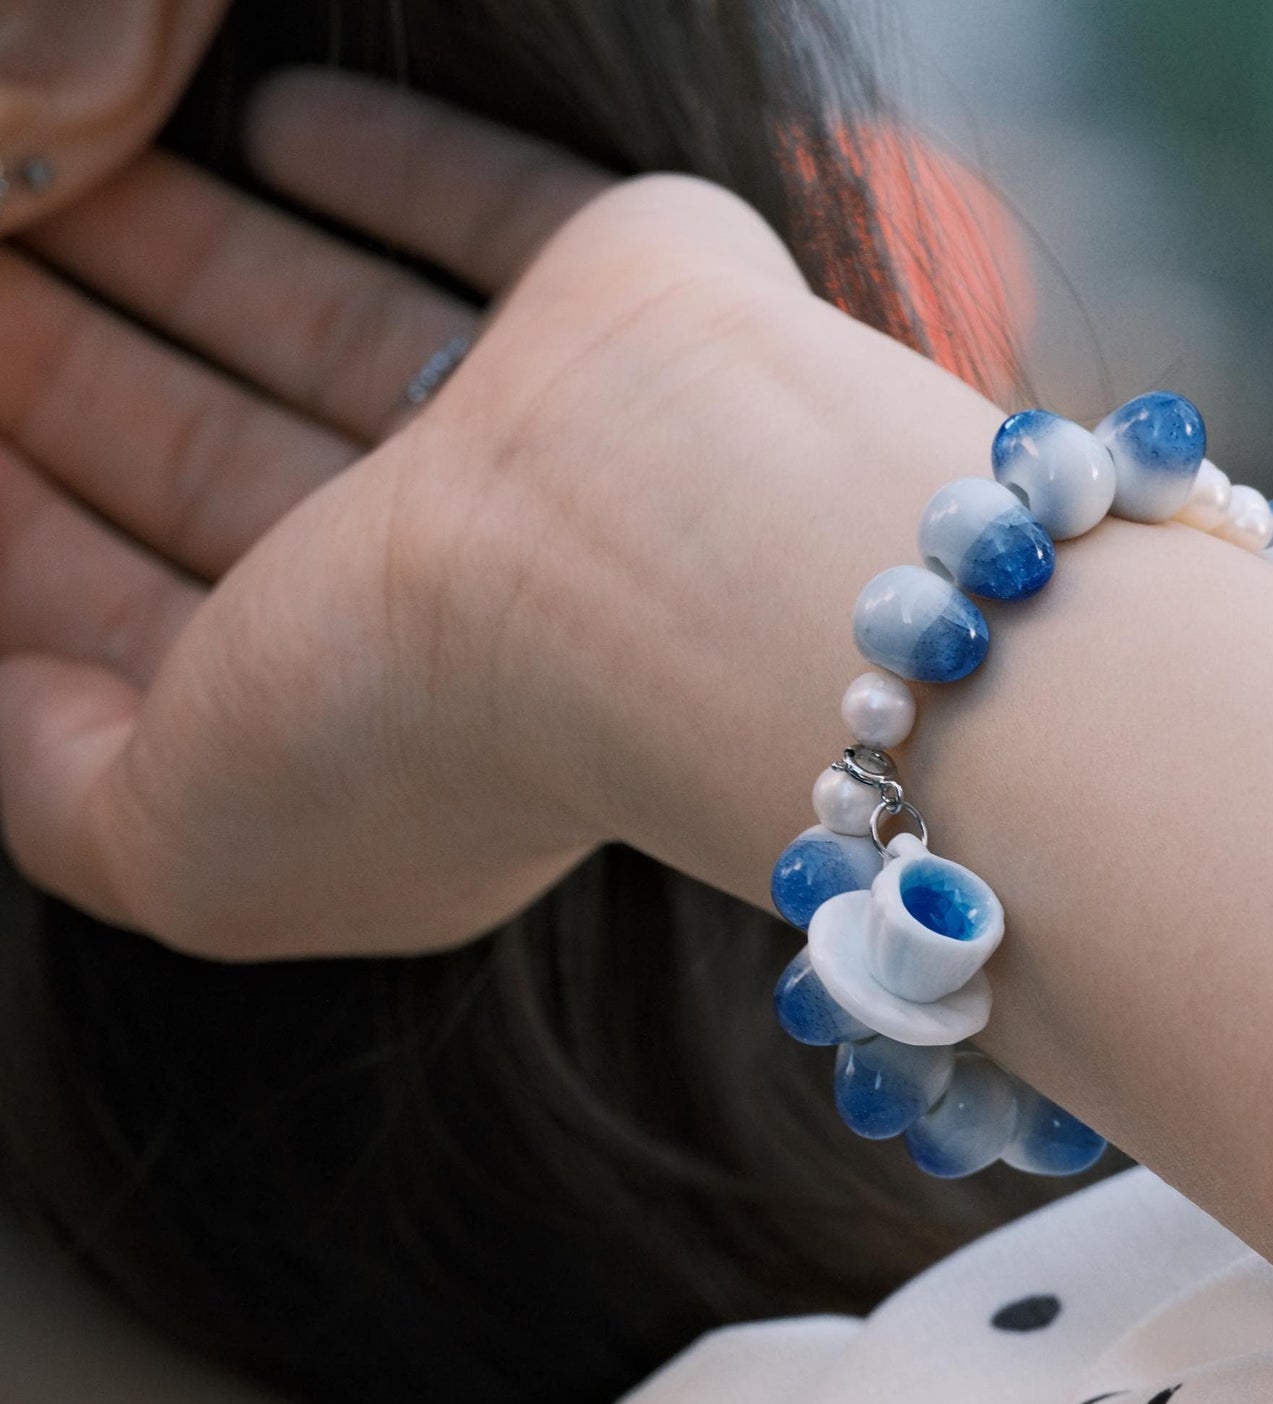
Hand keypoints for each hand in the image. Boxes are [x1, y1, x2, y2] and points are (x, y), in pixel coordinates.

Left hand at [0, 71, 1000, 958]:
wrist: (649, 578)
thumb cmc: (406, 726)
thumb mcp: (178, 852)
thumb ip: (64, 796)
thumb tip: (14, 689)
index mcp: (370, 714)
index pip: (169, 611)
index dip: (39, 542)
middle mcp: (466, 584)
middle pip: (233, 455)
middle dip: (92, 378)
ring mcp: (551, 439)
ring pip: (332, 321)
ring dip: (192, 253)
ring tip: (65, 176)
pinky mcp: (626, 292)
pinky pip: (477, 206)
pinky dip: (383, 165)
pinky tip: (273, 124)